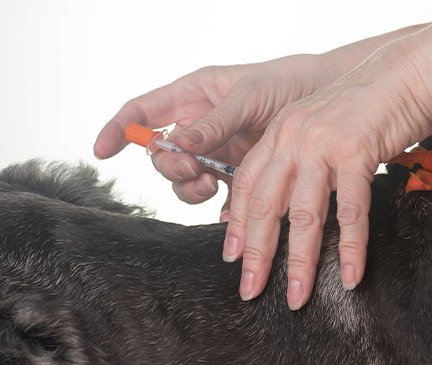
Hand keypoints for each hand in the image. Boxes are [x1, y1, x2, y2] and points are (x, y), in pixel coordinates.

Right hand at [94, 54, 338, 214]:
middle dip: (171, 167)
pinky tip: (234, 213)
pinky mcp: (241, 178)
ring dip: (193, 189)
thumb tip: (177, 145)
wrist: (329, 102)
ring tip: (213, 186)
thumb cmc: (286, 84)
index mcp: (192, 97)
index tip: (102, 150)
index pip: (142, 113)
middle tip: (194, 169)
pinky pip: (221, 200)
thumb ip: (213, 122)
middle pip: (163, 156)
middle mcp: (200, 128)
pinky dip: (224, 210)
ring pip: (188, 182)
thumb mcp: (247, 97)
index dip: (119, 130)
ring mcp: (218, 155)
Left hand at [224, 45, 431, 308]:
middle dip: (257, 254)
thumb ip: (307, 154)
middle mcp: (294, 136)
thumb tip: (301, 197)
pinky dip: (351, 248)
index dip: (238, 223)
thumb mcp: (326, 123)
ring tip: (297, 297)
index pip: (248, 183)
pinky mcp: (356, 151)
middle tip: (250, 290)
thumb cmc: (375, 102)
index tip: (233, 257)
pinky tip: (351, 276)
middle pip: (265, 205)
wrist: (413, 70)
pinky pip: (350, 211)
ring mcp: (322, 143)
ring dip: (300, 262)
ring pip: (304, 215)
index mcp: (283, 130)